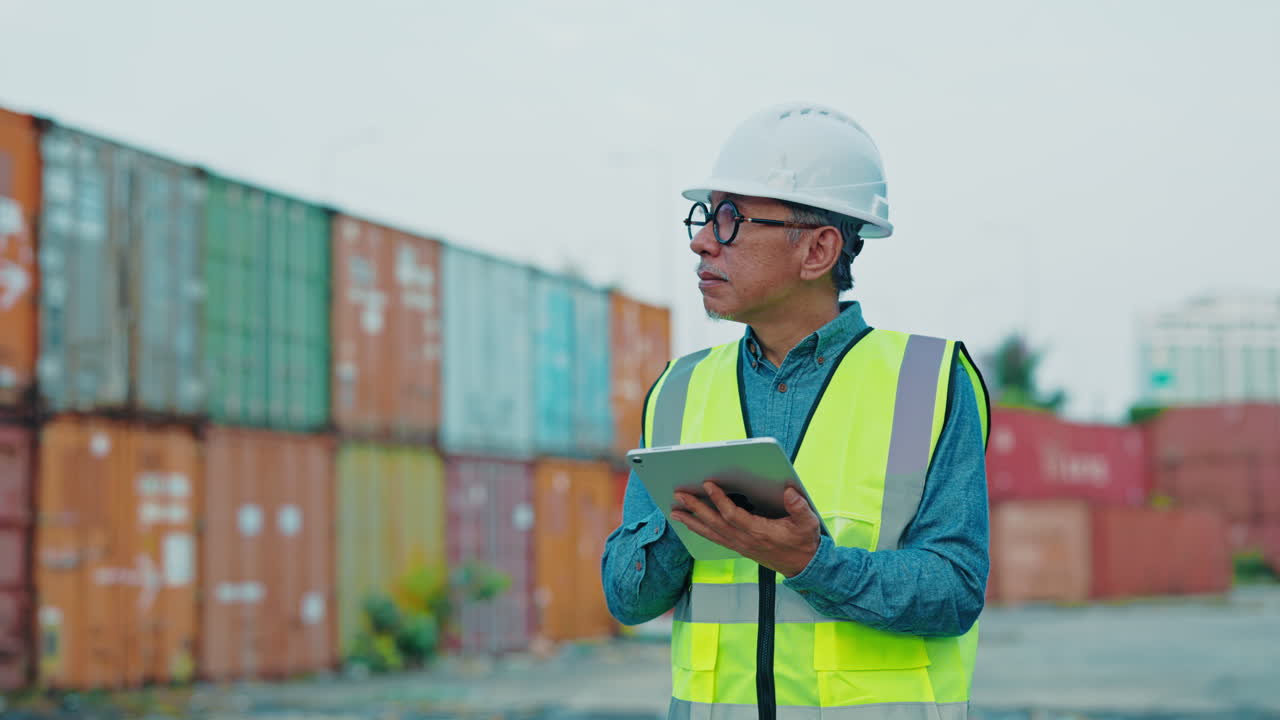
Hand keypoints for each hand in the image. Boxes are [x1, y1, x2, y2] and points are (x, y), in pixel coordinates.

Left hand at [671, 481, 820, 577]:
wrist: (803, 566)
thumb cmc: (803, 542)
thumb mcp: (807, 523)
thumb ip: (799, 507)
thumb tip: (789, 492)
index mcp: (759, 532)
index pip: (732, 515)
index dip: (719, 500)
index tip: (707, 485)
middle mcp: (745, 540)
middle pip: (714, 523)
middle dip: (695, 508)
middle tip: (679, 495)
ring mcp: (740, 545)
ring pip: (711, 533)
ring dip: (692, 521)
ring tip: (675, 511)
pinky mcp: (739, 548)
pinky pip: (715, 538)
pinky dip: (701, 530)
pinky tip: (691, 524)